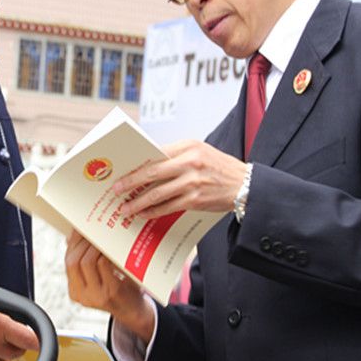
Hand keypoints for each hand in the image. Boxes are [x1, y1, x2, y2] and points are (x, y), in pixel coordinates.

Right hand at [65, 231, 154, 342]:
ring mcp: (96, 295)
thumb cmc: (118, 290)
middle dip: (83, 242)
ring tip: (104, 237)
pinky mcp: (111, 291)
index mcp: (75, 292)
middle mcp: (82, 295)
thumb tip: (71, 238)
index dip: (74, 243)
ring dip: (95, 245)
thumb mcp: (97, 278)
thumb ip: (84, 262)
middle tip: (94, 230)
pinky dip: (106, 252)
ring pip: (87, 261)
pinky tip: (112, 246)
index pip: (68, 262)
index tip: (81, 229)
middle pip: (73, 261)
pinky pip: (104, 264)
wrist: (135, 312)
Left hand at [112, 140, 245, 219]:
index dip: (135, 164)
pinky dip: (153, 211)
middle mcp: (189, 162)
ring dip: (138, 202)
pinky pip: (168, 207)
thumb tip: (147, 165)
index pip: (154, 154)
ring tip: (125, 208)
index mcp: (188, 146)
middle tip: (115, 190)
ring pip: (157, 193)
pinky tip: (143, 214)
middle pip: (152, 173)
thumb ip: (175, 155)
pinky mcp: (196, 199)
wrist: (245, 184)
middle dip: (130, 183)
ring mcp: (192, 182)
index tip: (120, 171)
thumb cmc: (218, 167)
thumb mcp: (199, 152)